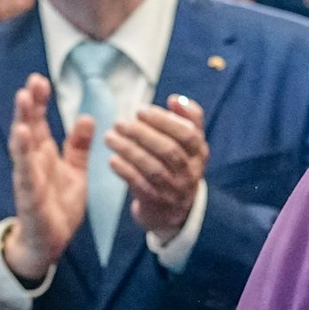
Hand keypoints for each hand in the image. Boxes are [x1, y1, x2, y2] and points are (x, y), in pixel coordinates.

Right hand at [3, 73, 90, 282]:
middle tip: (32, 81)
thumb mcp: (76, 171)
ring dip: (21, 120)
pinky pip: (25, 171)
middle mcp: (32, 161)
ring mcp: (28, 176)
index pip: (39, 121)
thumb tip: (87, 117)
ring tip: (23, 98)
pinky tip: (22, 134)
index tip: (40, 80)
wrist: (49, 243)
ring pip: (22, 144)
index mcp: (43, 154)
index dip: (39, 101)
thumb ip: (78, 146)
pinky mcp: (28, 195)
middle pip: (28, 126)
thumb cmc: (58, 205)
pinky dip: (23, 152)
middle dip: (29, 104)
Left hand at [106, 94, 207, 244]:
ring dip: (129, 150)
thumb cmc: (178, 165)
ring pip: (152, 168)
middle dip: (142, 133)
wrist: (174, 210)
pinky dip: (126, 171)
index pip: (187, 134)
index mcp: (199, 153)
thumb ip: (188, 118)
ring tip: (109, 136)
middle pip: (168, 150)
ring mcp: (174, 189)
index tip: (140, 110)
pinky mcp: (157, 203)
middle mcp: (190, 172)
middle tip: (119, 122)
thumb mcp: (190, 143)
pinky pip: (140, 185)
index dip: (163, 121)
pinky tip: (112, 159)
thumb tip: (175, 99)